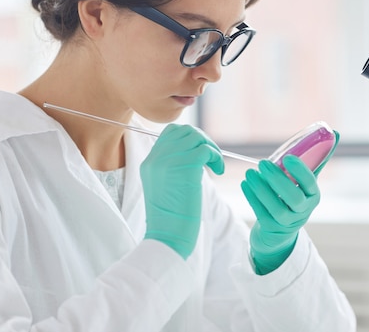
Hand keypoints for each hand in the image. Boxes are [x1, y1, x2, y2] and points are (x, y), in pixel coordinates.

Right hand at [140, 124, 223, 258]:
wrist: (166, 237)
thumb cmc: (171, 218)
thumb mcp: (165, 186)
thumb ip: (173, 166)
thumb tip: (197, 151)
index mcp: (149, 162)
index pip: (170, 133)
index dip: (190, 138)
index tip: (201, 155)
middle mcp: (156, 159)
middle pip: (184, 130)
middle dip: (203, 139)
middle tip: (212, 158)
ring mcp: (168, 162)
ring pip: (196, 137)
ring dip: (212, 148)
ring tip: (216, 166)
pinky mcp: (185, 168)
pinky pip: (206, 150)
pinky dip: (216, 157)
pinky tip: (218, 172)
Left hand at [241, 155, 319, 274]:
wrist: (280, 230)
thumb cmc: (292, 197)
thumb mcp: (303, 182)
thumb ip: (313, 160)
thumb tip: (333, 132)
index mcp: (313, 195)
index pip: (311, 183)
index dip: (300, 171)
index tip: (287, 157)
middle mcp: (303, 210)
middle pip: (294, 198)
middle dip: (278, 179)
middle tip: (263, 163)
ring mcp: (288, 222)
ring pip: (276, 207)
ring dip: (261, 189)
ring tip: (249, 173)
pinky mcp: (271, 228)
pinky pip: (262, 213)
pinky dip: (252, 198)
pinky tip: (245, 184)